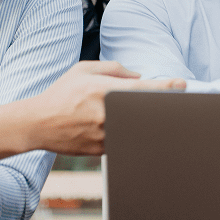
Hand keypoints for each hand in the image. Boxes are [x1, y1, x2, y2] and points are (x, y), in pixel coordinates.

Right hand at [28, 61, 185, 155]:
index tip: (181, 85)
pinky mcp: (101, 150)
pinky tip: (129, 130)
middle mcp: (106, 114)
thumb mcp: (84, 70)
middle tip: (171, 103)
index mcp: (103, 90)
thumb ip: (114, 69)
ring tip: (144, 117)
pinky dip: (130, 135)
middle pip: (143, 112)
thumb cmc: (61, 93)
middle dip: (158, 107)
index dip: (165, 87)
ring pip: (135, 129)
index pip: (142, 89)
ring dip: (144, 123)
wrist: (38, 123)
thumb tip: (138, 76)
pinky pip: (123, 141)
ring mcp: (104, 135)